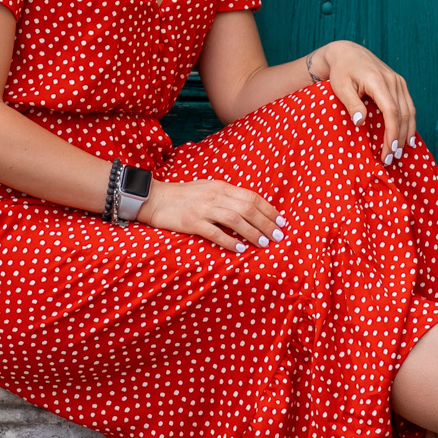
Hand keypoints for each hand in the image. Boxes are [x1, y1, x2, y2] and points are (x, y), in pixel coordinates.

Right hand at [139, 177, 282, 252]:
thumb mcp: (208, 190)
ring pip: (235, 219)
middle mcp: (215, 195)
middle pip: (247, 208)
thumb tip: (248, 209)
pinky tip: (240, 250)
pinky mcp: (192, 221)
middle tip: (279, 236)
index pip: (252, 197)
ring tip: (265, 244)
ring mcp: (204, 208)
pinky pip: (215, 232)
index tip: (282, 221)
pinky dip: (230, 242)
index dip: (269, 209)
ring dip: (253, 232)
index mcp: (221, 187)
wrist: (155, 198)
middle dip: (266, 223)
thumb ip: (227, 197)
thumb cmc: (184, 196)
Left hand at [307, 40, 415, 160]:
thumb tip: (360, 122)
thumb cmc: (341, 71)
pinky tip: (408, 136)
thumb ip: (351, 104)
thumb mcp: (341, 87)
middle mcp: (392, 80)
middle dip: (398, 138)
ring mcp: (398, 81)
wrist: (348, 52)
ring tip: (400, 152)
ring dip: (406, 133)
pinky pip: (409, 105)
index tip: (387, 151)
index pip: (391, 111)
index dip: (391, 133)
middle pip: (403, 114)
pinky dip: (410, 122)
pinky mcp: (399, 83)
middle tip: (390, 158)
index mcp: (378, 80)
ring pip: (409, 110)